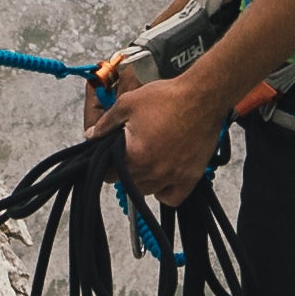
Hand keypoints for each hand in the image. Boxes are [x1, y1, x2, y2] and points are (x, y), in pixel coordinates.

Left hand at [110, 64, 227, 206]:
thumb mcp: (128, 103)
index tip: (113, 155)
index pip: (109, 174)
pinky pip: (171, 198)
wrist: (203, 97)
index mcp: (135, 155)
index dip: (107, 164)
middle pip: (127, 184)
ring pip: (147, 191)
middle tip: (131, 152)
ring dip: (143, 180)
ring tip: (148, 160)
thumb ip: (106, 123)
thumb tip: (92, 136)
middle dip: (124, 170)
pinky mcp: (190, 178)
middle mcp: (153, 171)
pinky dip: (164, 191)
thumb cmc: (168, 98)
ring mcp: (173, 177)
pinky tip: (163, 176)